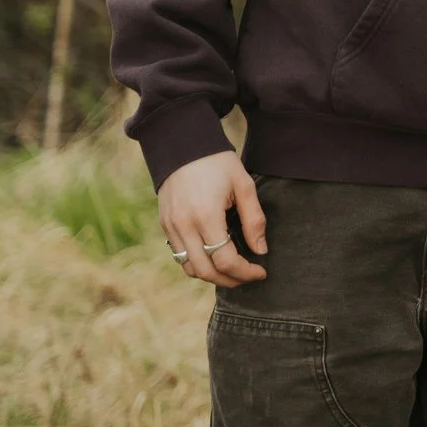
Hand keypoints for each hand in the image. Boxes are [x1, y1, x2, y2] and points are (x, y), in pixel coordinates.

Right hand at [157, 150, 268, 285]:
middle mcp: (184, 226)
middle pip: (206, 271)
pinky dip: (198, 264)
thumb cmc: (218, 163)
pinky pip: (179, 256)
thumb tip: (260, 250)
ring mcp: (170, 227)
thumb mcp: (244, 185)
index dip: (245, 272)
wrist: (182, 146)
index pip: (225, 260)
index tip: (261, 271)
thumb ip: (254, 220)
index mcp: (206, 216)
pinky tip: (215, 258)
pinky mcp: (164, 225)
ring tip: (234, 271)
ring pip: (189, 268)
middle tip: (249, 277)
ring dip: (212, 276)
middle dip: (230, 280)